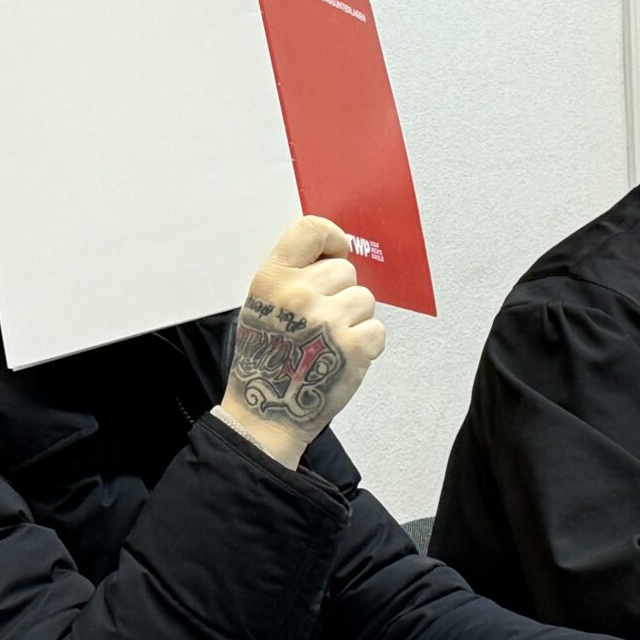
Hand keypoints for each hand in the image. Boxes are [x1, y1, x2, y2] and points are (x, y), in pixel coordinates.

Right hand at [216, 217, 385, 469]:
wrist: (269, 410)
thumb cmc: (266, 359)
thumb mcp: (261, 304)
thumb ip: (292, 275)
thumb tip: (332, 254)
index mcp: (273, 279)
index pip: (311, 230)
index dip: (331, 238)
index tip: (336, 251)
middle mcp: (300, 295)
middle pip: (346, 269)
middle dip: (340, 293)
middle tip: (319, 321)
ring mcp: (329, 321)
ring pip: (364, 298)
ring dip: (354, 319)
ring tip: (328, 342)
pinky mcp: (354, 347)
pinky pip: (377, 329)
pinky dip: (366, 344)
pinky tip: (341, 357)